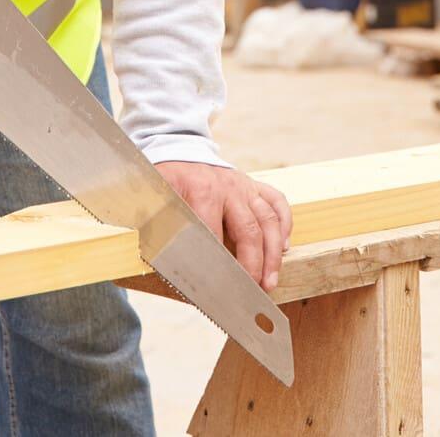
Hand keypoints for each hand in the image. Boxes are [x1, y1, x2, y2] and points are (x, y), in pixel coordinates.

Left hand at [157, 161, 292, 291]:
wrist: (178, 150)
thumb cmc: (166, 182)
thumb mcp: (154, 200)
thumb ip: (156, 226)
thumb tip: (156, 258)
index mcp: (202, 192)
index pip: (214, 236)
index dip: (218, 266)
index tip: (219, 290)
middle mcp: (229, 188)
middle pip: (249, 231)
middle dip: (253, 264)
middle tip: (254, 290)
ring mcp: (245, 186)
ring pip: (269, 220)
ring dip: (273, 253)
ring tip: (272, 279)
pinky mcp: (255, 185)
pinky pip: (278, 202)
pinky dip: (285, 224)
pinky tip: (285, 247)